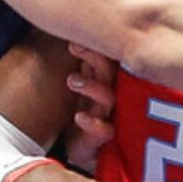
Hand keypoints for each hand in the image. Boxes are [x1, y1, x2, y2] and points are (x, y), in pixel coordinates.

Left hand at [64, 41, 117, 173]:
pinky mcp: (104, 138)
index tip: (76, 32)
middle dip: (95, 57)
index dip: (96, 43)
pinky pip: (104, 130)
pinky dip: (93, 123)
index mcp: (105, 79)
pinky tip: (80, 117)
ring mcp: (110, 116)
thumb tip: (70, 32)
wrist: (79, 149)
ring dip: (92, 87)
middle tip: (74, 46)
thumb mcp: (81, 83)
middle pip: (111, 72)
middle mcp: (112, 95)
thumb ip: (82, 62)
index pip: (107, 56)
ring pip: (109, 98)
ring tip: (72, 80)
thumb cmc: (83, 113)